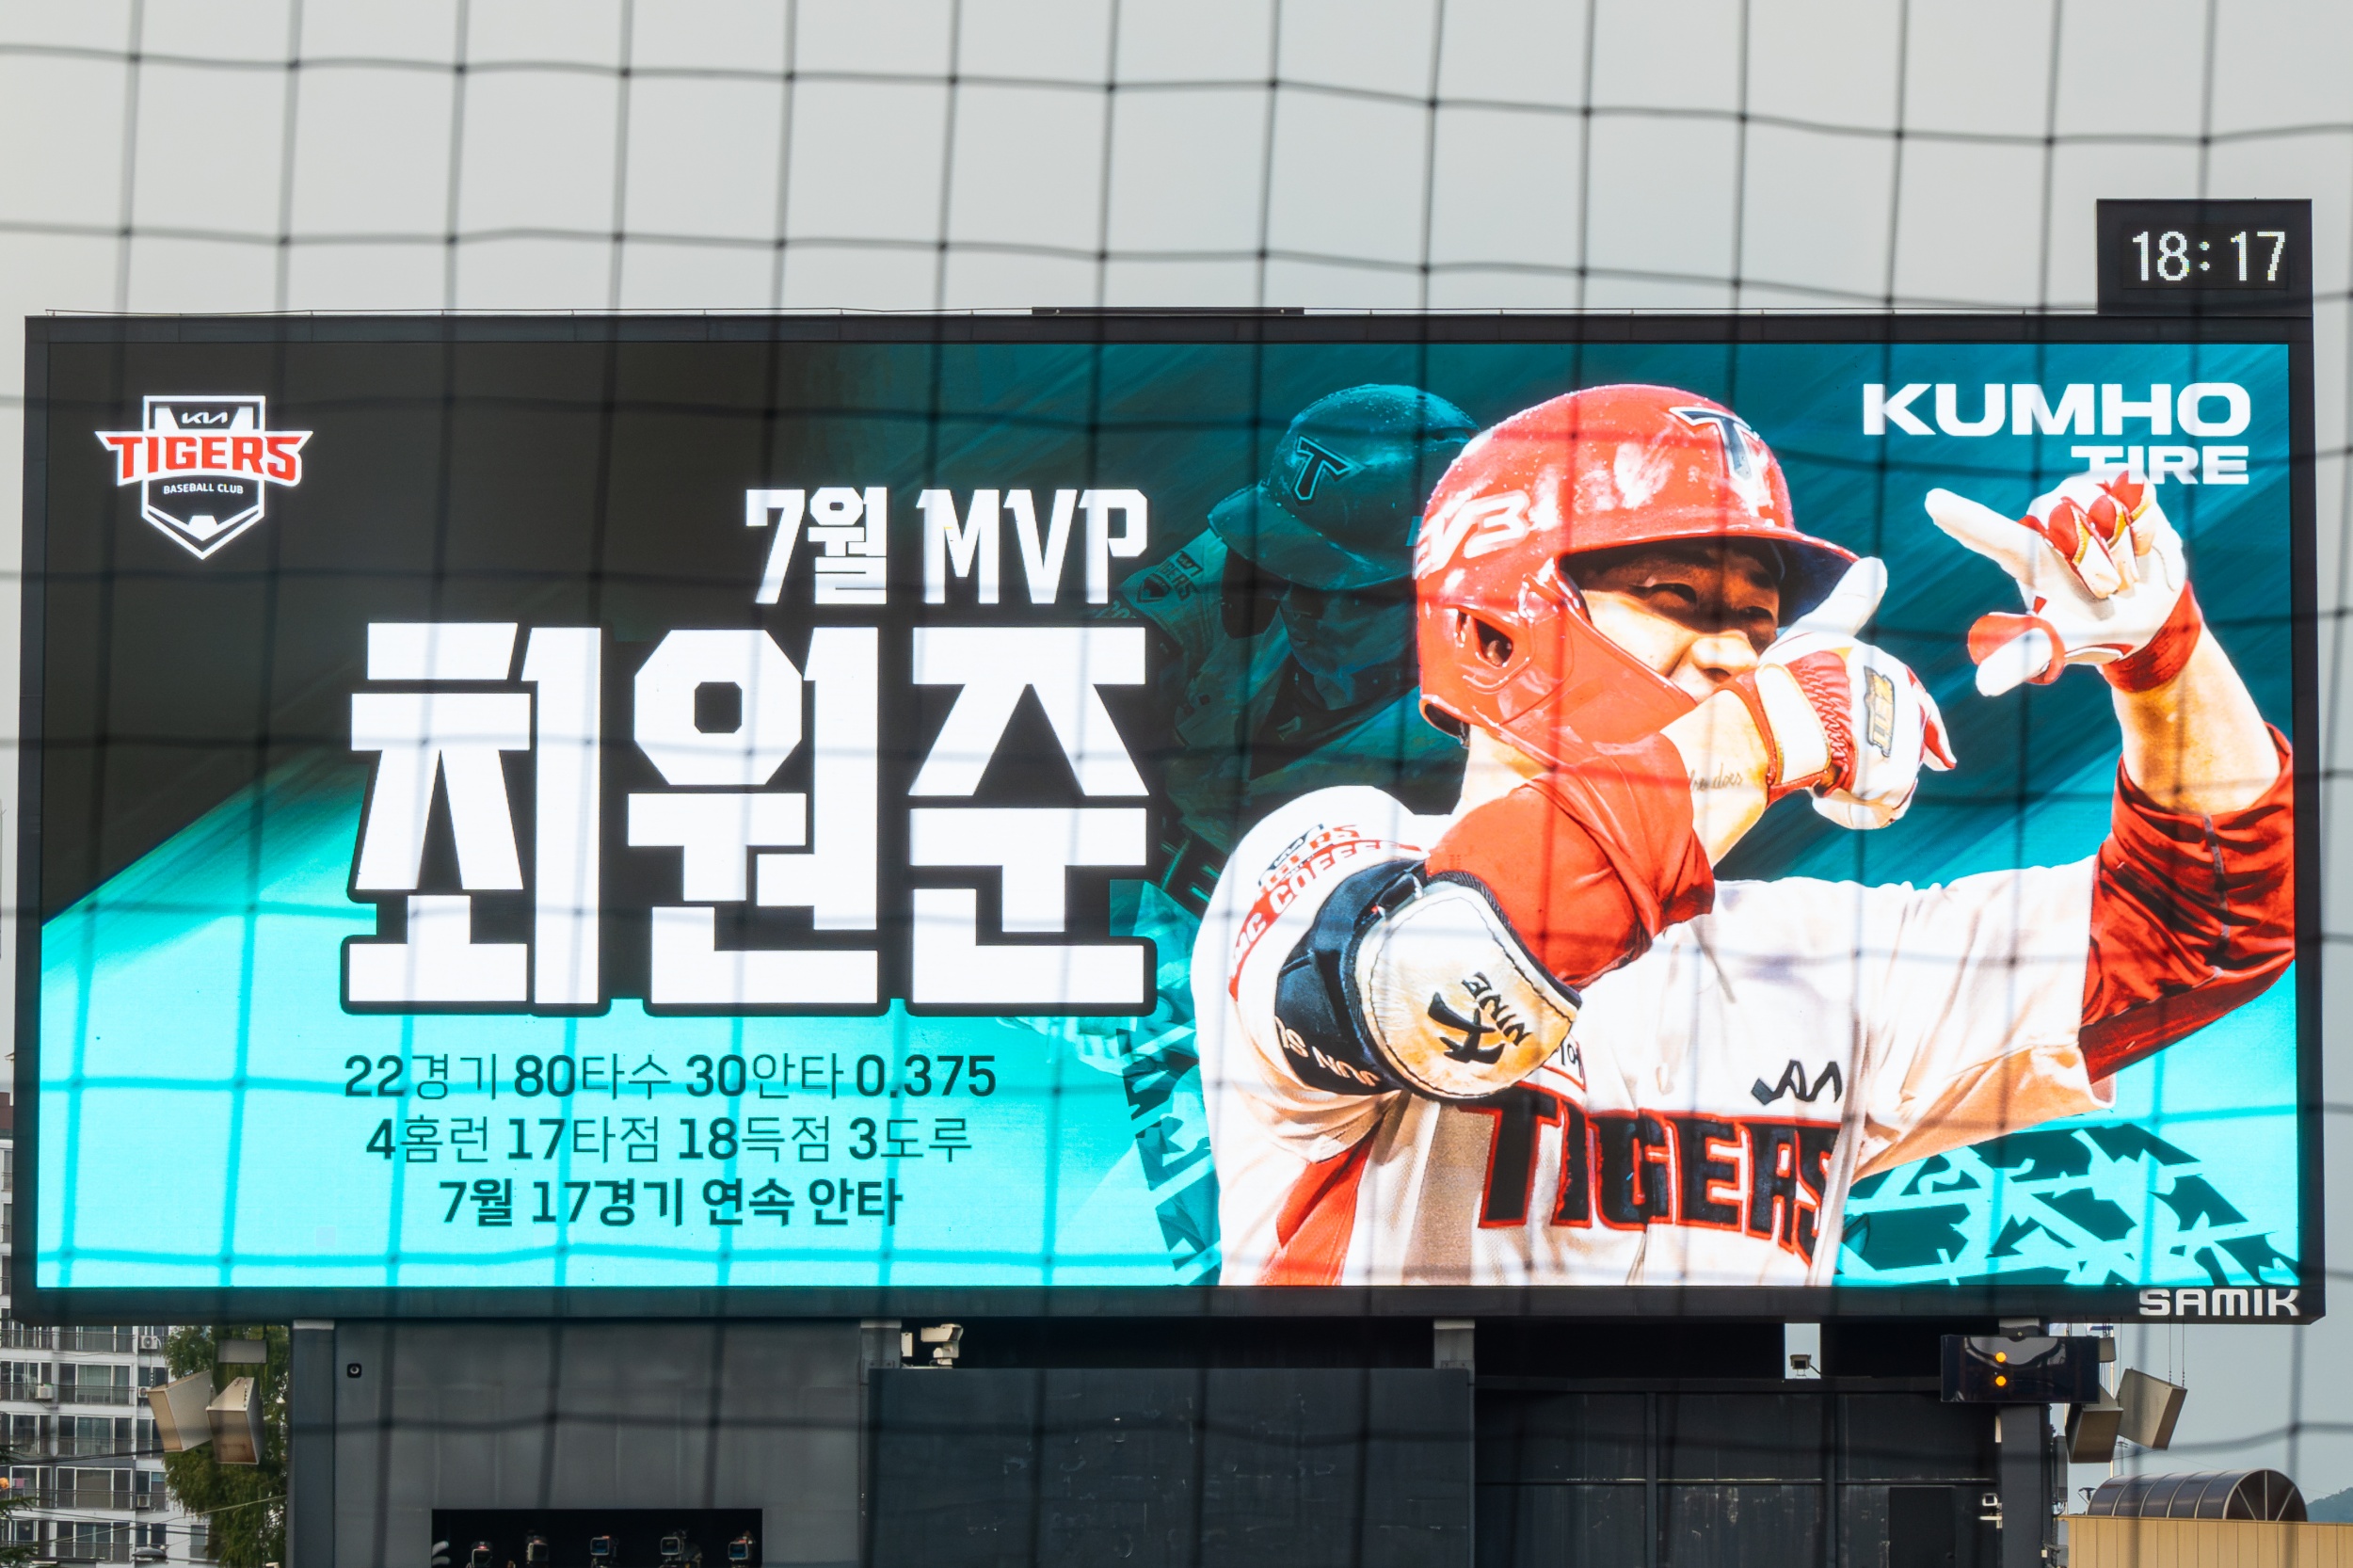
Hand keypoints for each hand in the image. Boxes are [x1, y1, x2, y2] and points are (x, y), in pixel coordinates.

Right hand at [1732, 558, 1955, 830]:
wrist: (1778, 715)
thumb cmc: (1792, 673)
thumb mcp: (1822, 629)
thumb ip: (1851, 603)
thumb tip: (1878, 564)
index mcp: (1893, 675)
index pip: (1916, 704)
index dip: (1925, 730)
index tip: (1940, 758)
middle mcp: (1904, 710)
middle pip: (1897, 747)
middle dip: (1875, 762)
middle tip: (1839, 771)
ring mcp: (1899, 747)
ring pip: (1887, 781)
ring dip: (1854, 786)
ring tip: (1815, 778)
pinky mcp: (1889, 782)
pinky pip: (1876, 808)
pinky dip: (1849, 809)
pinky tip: (1819, 799)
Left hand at [1924, 469, 2193, 695]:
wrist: (2154, 614)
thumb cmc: (2097, 628)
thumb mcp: (2061, 644)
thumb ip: (2025, 657)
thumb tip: (1984, 686)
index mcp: (2026, 557)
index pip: (1989, 536)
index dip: (1963, 519)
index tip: (1931, 502)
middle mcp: (2047, 521)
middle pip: (2067, 521)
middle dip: (2096, 560)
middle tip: (2109, 589)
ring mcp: (2083, 498)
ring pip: (2105, 508)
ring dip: (2124, 550)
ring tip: (2124, 572)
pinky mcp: (2119, 487)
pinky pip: (2138, 498)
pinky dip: (2147, 530)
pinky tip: (2141, 548)